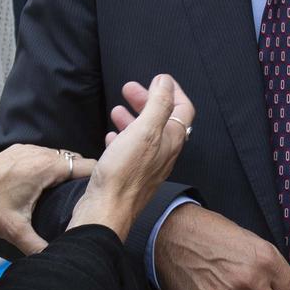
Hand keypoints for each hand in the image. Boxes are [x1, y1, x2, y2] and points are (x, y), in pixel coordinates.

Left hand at [0, 144, 95, 253]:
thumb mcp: (15, 231)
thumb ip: (39, 246)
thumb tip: (57, 259)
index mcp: (45, 168)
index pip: (86, 166)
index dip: (99, 178)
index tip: (106, 191)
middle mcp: (39, 153)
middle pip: (75, 160)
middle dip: (85, 176)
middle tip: (91, 196)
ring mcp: (27, 149)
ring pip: (59, 155)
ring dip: (67, 170)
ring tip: (73, 192)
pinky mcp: (17, 150)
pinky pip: (44, 154)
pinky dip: (51, 166)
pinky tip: (48, 185)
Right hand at [70, 75, 196, 239]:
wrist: (106, 210)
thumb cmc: (124, 171)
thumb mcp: (144, 130)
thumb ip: (158, 104)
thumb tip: (165, 82)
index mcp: (172, 140)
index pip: (183, 109)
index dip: (172, 91)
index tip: (157, 78)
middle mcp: (164, 153)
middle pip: (162, 120)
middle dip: (148, 101)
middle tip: (129, 89)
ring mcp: (148, 165)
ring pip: (145, 135)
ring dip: (133, 117)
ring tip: (116, 109)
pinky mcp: (131, 175)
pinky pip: (131, 151)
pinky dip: (122, 137)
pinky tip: (111, 136)